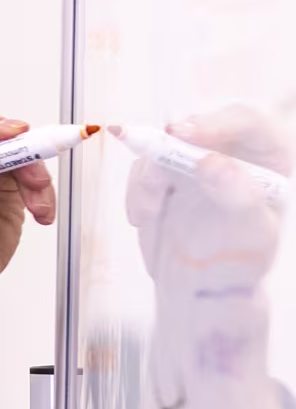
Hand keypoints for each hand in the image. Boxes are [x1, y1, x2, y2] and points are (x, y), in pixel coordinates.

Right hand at [127, 106, 288, 290]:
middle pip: (198, 126)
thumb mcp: (253, 232)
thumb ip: (238, 196)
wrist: (207, 285)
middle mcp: (232, 152)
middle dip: (170, 145)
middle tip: (154, 169)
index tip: (183, 136)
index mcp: (270, 156)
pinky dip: (137, 191)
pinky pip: (143, 169)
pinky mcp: (165, 177)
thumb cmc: (242, 260)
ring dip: (148, 175)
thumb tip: (210, 163)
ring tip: (149, 210)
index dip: (214, 123)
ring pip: (163, 146)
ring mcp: (195, 163)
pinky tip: (144, 216)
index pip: (246, 123)